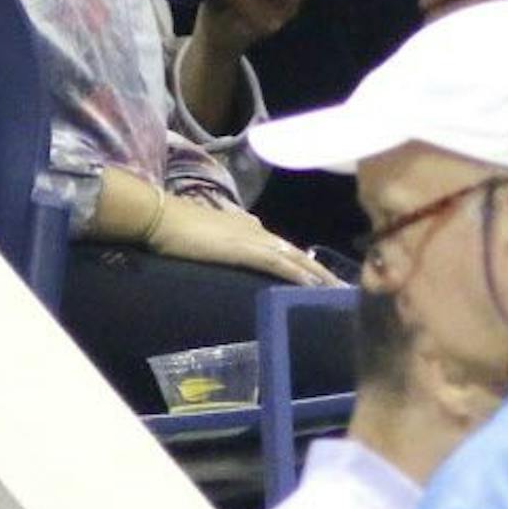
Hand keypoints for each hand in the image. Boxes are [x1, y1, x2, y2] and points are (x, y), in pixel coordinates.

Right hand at [148, 195, 340, 286]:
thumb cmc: (180, 227)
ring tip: (339, 291)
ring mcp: (254, 240)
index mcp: (251, 228)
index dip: (307, 264)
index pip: (286, 248)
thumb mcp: (211, 236)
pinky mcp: (246, 250)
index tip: (324, 279)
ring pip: (296, 259)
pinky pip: (279, 264)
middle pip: (299, 254)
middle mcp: (259, 231)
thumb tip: (242, 251)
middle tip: (344, 288)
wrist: (163, 216)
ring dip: (319, 276)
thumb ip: (228, 242)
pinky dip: (298, 275)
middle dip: (322, 272)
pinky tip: (313, 287)